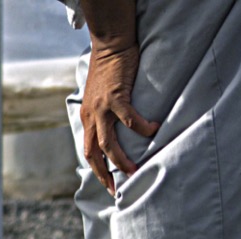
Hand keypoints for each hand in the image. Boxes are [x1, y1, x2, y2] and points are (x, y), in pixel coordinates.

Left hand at [79, 43, 159, 195]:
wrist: (110, 47)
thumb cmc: (110, 71)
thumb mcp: (101, 97)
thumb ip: (105, 114)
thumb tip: (117, 129)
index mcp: (87, 119)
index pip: (88, 151)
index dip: (97, 170)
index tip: (108, 185)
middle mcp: (90, 117)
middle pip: (93, 153)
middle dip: (104, 173)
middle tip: (116, 189)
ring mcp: (101, 108)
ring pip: (107, 142)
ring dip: (120, 158)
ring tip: (134, 170)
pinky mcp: (115, 96)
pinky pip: (128, 118)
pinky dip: (140, 127)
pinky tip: (153, 130)